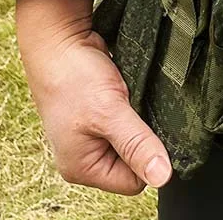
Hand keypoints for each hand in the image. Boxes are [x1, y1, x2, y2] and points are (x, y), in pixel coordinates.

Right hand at [16, 0, 171, 194]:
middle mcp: (87, 155)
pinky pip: (130, 118)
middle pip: (134, 161)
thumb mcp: (110, 112)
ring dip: (142, 119)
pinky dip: (136, 105)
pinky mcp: (102, 112)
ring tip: (136, 98)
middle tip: (141, 109)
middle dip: (144, 137)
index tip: (153, 130)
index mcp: (83, 167)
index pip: (133, 182)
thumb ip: (136, 144)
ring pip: (134, 137)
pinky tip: (134, 91)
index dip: (148, 159)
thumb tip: (162, 177)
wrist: (60, 39)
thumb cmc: (74, 77)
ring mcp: (93, 133)